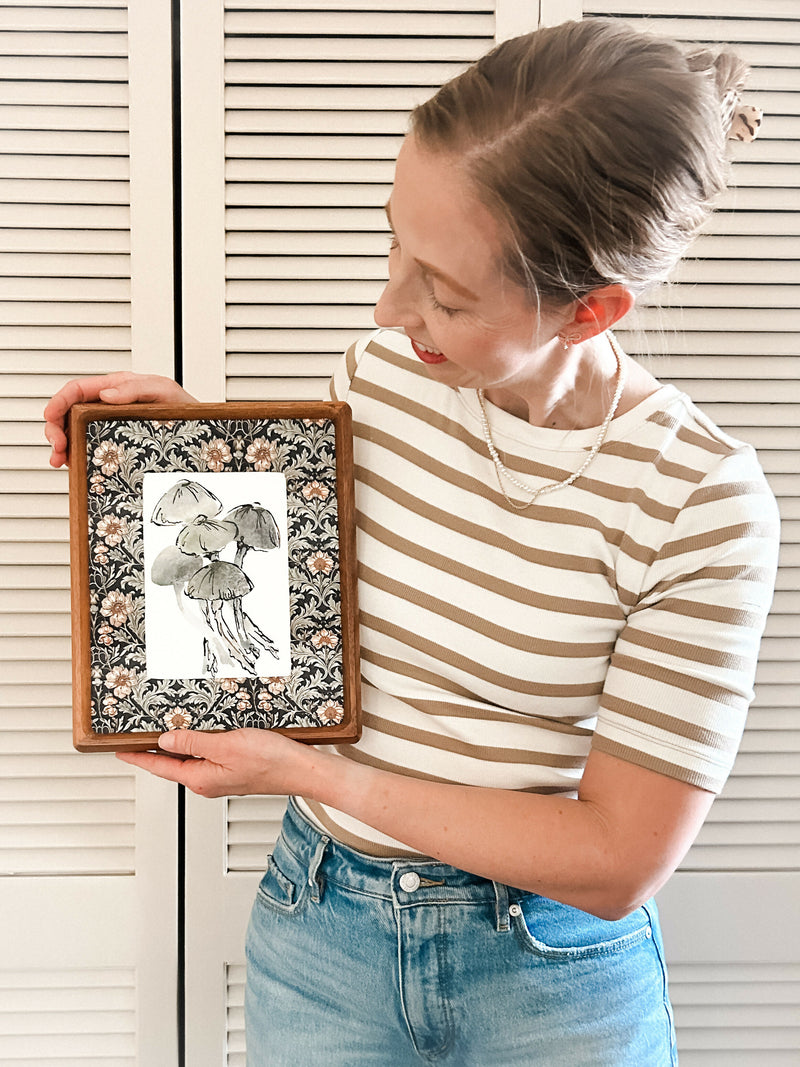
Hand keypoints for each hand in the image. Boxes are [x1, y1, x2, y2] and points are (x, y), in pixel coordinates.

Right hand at [43, 371, 196, 467]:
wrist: (201, 436)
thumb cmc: (185, 410)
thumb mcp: (165, 392)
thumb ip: (136, 388)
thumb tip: (105, 393)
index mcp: (117, 388)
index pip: (78, 389)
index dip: (59, 402)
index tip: (50, 418)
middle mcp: (109, 405)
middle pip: (69, 412)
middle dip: (56, 428)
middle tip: (58, 447)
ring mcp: (110, 425)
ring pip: (73, 432)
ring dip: (61, 445)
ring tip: (60, 460)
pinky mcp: (115, 443)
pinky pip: (87, 447)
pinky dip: (75, 455)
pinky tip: (73, 464)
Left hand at [116, 728, 322, 797]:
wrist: (301, 769)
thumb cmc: (271, 761)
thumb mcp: (225, 745)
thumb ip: (193, 742)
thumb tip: (166, 740)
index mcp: (201, 779)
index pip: (160, 767)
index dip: (138, 757)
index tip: (120, 752)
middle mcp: (208, 782)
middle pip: (172, 766)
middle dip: (153, 753)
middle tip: (135, 739)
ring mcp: (222, 777)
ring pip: (190, 761)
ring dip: (176, 748)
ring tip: (163, 733)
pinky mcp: (235, 770)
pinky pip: (206, 758)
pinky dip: (196, 746)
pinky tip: (198, 736)